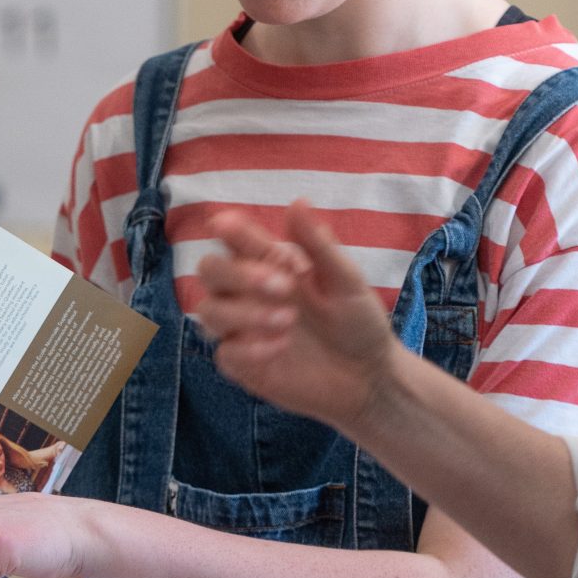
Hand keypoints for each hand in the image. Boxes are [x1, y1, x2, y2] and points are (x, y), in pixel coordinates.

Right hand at [195, 203, 398, 434]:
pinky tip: (281, 347)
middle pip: (209, 271)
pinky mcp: (243, 365)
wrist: (370, 376)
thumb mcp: (347, 280)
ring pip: (208, 311)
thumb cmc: (358, 321)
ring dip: (243, 312)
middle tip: (284, 286)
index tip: (225, 224)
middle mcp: (249, 293)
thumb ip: (318, 245)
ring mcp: (243, 330)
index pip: (237, 240)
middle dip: (237, 274)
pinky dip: (248, 348)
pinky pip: (224, 352)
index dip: (227, 230)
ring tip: (288, 320)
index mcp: (272, 264)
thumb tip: (298, 201)